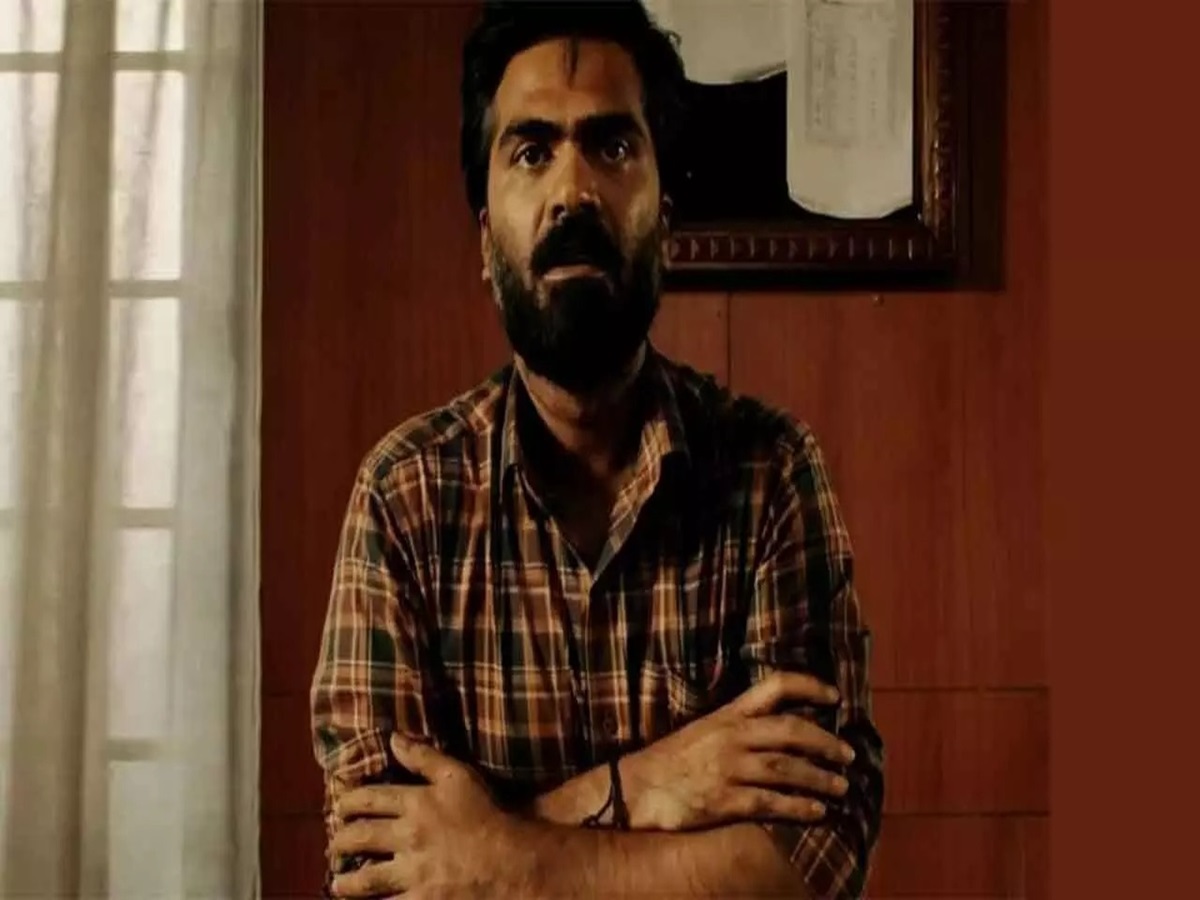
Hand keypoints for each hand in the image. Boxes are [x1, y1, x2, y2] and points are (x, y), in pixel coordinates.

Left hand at [329, 734, 532, 898]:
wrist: (514, 862)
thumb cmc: (489, 816)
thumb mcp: (460, 777)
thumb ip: (425, 757)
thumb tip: (394, 737)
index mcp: (416, 803)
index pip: (369, 798)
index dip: (348, 802)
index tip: (339, 806)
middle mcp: (408, 837)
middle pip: (361, 837)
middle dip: (341, 841)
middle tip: (333, 845)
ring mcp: (412, 873)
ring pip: (365, 878)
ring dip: (346, 882)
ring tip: (338, 883)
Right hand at [622, 672, 855, 831]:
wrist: (632, 788)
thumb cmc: (670, 761)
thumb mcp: (704, 730)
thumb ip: (739, 727)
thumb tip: (780, 731)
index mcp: (727, 714)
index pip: (775, 686)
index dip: (809, 687)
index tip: (835, 697)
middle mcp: (732, 736)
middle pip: (792, 730)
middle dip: (826, 742)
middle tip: (849, 755)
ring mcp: (728, 768)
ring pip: (787, 767)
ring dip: (820, 777)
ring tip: (841, 787)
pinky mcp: (723, 800)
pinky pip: (770, 802)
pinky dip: (798, 807)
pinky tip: (817, 813)